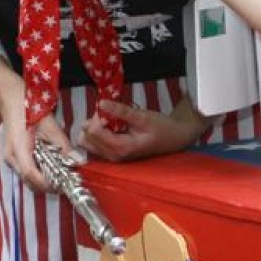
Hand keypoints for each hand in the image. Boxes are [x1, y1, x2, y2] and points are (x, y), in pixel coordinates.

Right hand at [1, 108, 74, 192]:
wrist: (13, 102)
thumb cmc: (31, 110)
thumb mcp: (51, 127)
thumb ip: (64, 147)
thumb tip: (78, 162)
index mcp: (18, 148)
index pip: (30, 174)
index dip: (46, 183)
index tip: (62, 184)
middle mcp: (11, 158)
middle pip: (28, 181)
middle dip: (46, 185)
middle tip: (64, 182)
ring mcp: (9, 159)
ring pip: (26, 179)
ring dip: (42, 181)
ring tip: (58, 176)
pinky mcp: (12, 158)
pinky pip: (25, 172)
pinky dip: (37, 174)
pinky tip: (49, 168)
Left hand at [76, 97, 211, 161]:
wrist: (174, 139)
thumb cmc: (161, 128)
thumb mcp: (142, 117)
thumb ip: (120, 111)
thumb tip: (101, 103)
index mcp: (120, 148)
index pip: (93, 132)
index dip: (98, 116)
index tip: (109, 108)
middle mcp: (113, 156)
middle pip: (86, 138)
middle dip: (94, 122)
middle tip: (110, 113)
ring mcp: (112, 157)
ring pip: (87, 142)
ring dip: (94, 127)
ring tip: (111, 119)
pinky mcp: (112, 155)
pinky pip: (94, 144)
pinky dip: (98, 132)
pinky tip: (112, 126)